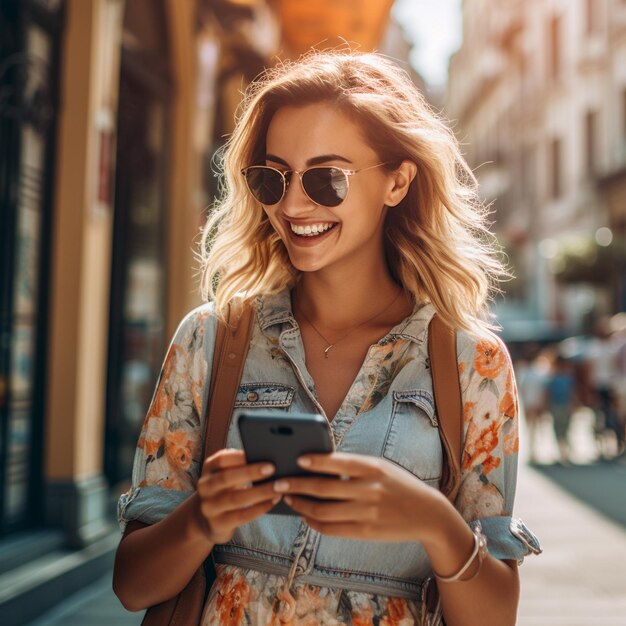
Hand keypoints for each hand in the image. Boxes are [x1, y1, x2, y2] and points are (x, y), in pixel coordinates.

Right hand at [196, 449, 280, 543]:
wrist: (206, 519)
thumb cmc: (225, 489)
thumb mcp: (225, 474)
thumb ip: (239, 465)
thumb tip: (267, 456)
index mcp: (209, 469)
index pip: (221, 459)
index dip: (239, 456)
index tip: (259, 452)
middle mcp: (205, 487)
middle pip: (227, 477)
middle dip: (251, 472)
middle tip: (272, 469)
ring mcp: (209, 507)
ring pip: (236, 498)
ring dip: (260, 492)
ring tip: (278, 488)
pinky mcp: (218, 524)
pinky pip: (241, 516)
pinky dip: (259, 508)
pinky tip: (272, 502)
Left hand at [274, 452, 446, 543]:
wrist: (427, 513)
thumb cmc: (398, 484)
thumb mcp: (381, 467)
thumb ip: (354, 466)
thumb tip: (318, 465)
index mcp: (372, 468)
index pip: (338, 462)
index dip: (315, 461)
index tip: (297, 459)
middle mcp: (369, 489)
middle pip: (324, 488)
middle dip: (297, 485)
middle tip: (279, 482)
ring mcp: (367, 513)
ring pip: (324, 511)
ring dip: (301, 505)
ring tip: (288, 498)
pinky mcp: (366, 532)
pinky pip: (333, 529)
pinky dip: (315, 522)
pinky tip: (305, 515)